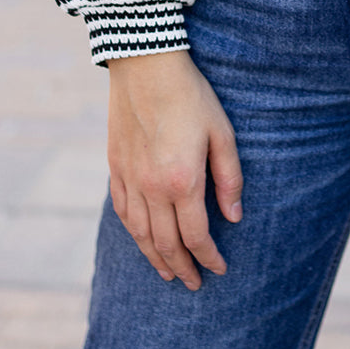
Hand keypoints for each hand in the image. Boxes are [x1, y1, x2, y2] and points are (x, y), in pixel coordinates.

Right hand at [106, 48, 242, 290]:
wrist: (146, 65)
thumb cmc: (191, 95)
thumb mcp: (222, 132)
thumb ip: (229, 177)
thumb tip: (234, 216)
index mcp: (181, 181)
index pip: (196, 236)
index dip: (208, 257)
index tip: (219, 269)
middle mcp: (151, 188)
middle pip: (165, 243)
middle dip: (182, 267)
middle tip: (193, 283)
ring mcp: (130, 179)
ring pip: (140, 234)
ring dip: (155, 258)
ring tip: (168, 273)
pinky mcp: (116, 167)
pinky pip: (123, 212)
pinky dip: (134, 233)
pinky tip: (142, 239)